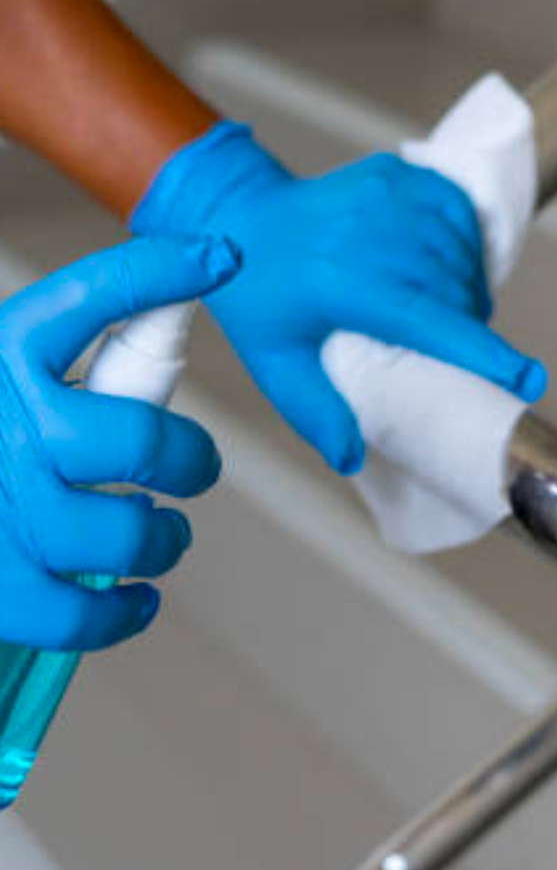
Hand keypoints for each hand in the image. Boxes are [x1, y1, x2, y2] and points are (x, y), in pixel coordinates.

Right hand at [0, 235, 237, 650]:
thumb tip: (165, 318)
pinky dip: (124, 613)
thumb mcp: (6, 382)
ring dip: (164, 540)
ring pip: (126, 533)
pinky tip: (139, 599)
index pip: (86, 299)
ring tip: (163, 535)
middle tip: (197, 470)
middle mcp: (0, 425)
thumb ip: (62, 369)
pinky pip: (81, 613)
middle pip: (139, 443)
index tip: (221, 256)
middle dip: (191, 460)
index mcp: (1, 361)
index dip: (158, 274)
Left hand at [130, 123, 545, 473]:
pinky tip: (445, 263)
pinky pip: (459, 212)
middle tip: (454, 346)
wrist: (237, 216)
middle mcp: (370, 235)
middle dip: (470, 326)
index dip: (484, 353)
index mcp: (343, 285)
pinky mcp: (399, 174)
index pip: (432, 322)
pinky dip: (464, 242)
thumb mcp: (275, 365)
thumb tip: (351, 459)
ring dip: (468, 288)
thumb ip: (317, 414)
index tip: (529, 380)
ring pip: (462, 254)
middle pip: (456, 292)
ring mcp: (387, 195)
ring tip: (446, 308)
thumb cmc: (258, 297)